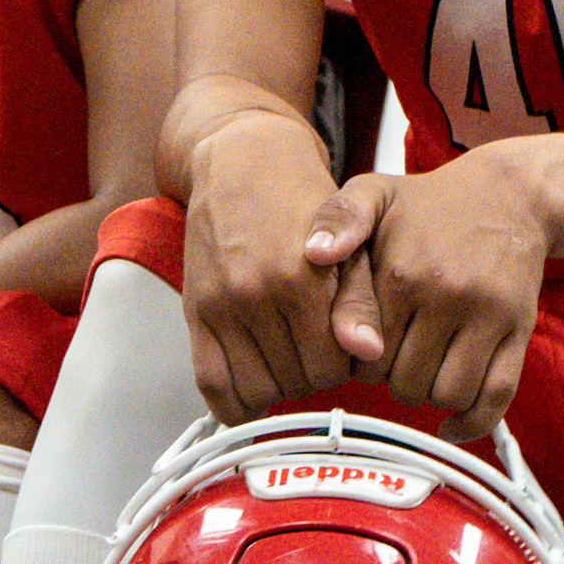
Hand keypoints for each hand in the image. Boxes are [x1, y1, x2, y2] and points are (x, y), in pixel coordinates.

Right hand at [181, 116, 350, 423]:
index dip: (345, 369)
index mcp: (303, 277)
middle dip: (314, 377)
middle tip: (315, 352)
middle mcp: (257, 293)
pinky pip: (210, 383)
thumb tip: (368, 354)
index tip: (344, 352)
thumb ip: (361, 301)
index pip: (333, 367)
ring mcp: (222, 304)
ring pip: (257, 391)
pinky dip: (233, 401)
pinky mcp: (195, 310)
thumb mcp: (350, 241)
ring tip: (288, 362)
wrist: (244, 161)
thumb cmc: (304, 202)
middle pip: (298, 382)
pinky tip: (252, 393)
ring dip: (278, 388)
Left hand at [318, 153, 548, 441]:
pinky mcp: (519, 330)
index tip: (364, 344)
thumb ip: (338, 219)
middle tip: (397, 355)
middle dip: (393, 380)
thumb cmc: (430, 204)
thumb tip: (314, 253)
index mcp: (401, 271)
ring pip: (447, 394)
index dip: (357, 360)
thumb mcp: (374, 193)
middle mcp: (445, 294)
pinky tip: (452, 424)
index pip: (362, 354)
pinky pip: (496, 395)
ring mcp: (487, 315)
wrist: (510, 196)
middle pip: (403, 381)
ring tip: (424, 369)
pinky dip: (472, 421)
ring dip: (429, 396)